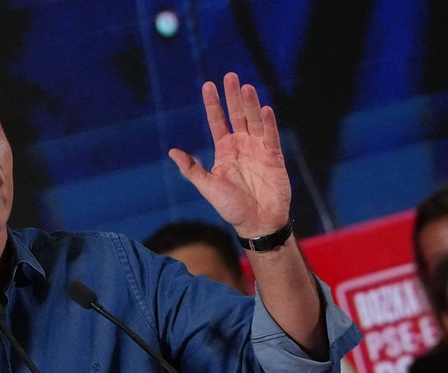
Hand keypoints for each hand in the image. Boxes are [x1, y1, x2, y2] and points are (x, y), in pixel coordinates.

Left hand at [169, 73, 289, 238]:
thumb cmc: (231, 207)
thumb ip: (191, 169)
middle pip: (237, 115)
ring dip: (250, 104)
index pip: (217, 121)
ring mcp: (258, 149)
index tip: (208, 85)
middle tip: (230, 76)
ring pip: (254, 120)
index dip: (213, 104)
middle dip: (233, 96)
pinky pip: (270, 135)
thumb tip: (173, 152)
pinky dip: (268, 122)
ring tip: (246, 87)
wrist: (257, 222)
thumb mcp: (207, 187)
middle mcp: (241, 146)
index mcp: (224, 151)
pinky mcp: (274, 156)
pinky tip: (264, 108)